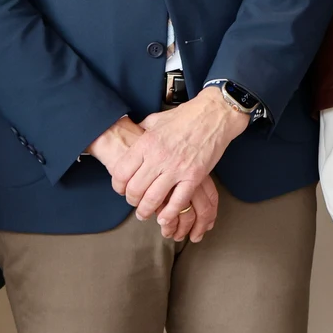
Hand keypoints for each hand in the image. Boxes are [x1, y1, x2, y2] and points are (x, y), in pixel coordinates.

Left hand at [110, 92, 244, 241]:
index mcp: (146, 143)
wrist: (214, 114)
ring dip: (146, 211)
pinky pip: (178, 201)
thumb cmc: (186, 116)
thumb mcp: (156, 119)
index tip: (121, 189)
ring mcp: (177, 168)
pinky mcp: (194, 176)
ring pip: (153, 199)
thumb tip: (134, 134)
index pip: (122, 173)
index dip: (118, 185)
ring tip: (145, 214)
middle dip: (132, 200)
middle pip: (135, 189)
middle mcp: (158, 157)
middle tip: (134, 202)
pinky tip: (164, 218)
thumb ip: (143, 130)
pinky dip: (169, 213)